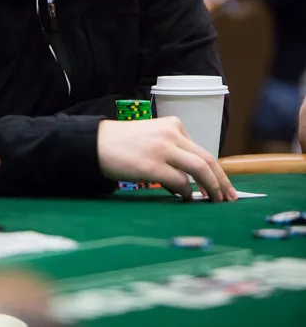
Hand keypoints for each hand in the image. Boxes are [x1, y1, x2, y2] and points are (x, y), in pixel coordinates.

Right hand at [97, 117, 237, 201]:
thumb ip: (172, 152)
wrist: (96, 142)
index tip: (224, 186)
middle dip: (221, 181)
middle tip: (229, 198)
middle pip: (207, 159)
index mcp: (173, 125)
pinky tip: (185, 199)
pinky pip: (179, 181)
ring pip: (199, 169)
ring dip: (211, 188)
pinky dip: (186, 193)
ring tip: (214, 202)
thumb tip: (190, 182)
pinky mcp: (152, 165)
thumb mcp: (152, 137)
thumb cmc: (123, 143)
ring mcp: (163, 149)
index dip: (217, 171)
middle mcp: (172, 133)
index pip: (202, 150)